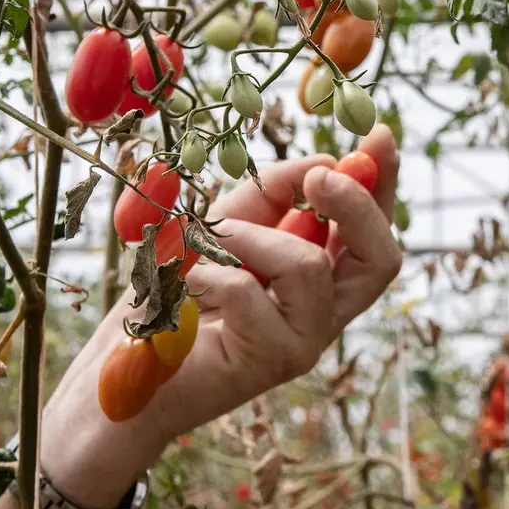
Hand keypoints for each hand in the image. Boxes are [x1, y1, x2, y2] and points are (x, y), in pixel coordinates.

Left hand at [41, 125, 401, 508]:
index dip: (382, 186)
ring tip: (206, 246)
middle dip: (357, 206)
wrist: (127, 372)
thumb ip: (272, 197)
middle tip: (320, 177)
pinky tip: (184, 284)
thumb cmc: (175, 297)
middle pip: (382, 260)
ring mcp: (302, 342)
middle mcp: (323, 314)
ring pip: (310, 268)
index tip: (378, 137)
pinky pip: (252, 294)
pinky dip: (211, 273)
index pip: (371, 233)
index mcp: (319, 280)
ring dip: (250, 239)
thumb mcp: (225, 228)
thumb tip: (321, 165)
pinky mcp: (270, 362)